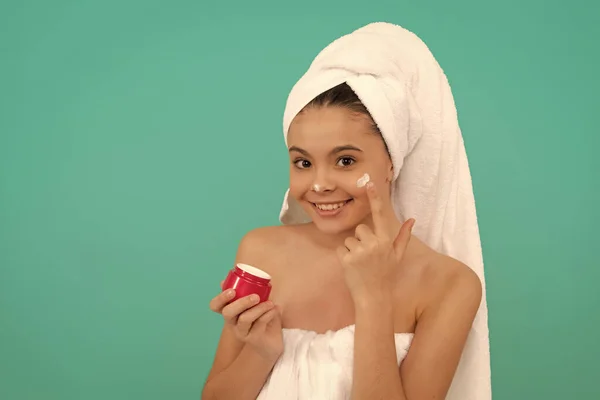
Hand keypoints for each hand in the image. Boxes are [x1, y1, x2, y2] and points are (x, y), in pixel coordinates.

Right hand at [209, 283, 282, 362]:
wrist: (272, 343)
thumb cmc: (262, 318)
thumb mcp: (256, 303)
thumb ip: (248, 291)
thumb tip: (236, 275)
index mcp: (230, 312)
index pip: (215, 306)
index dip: (220, 298)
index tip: (232, 290)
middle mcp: (232, 323)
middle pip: (228, 313)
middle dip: (241, 302)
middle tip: (256, 296)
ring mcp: (242, 332)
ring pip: (244, 319)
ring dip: (259, 308)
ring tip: (270, 303)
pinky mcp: (253, 339)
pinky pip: (259, 323)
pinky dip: (268, 313)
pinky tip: (275, 308)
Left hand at [336, 181, 414, 302]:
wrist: (374, 298)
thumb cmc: (386, 275)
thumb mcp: (397, 256)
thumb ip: (403, 236)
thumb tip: (411, 219)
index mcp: (386, 241)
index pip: (380, 215)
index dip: (375, 198)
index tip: (369, 183)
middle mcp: (373, 244)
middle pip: (360, 229)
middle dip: (361, 239)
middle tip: (367, 257)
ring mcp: (360, 251)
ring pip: (349, 239)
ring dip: (352, 249)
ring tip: (361, 264)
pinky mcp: (347, 259)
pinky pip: (341, 249)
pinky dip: (344, 257)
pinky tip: (352, 268)